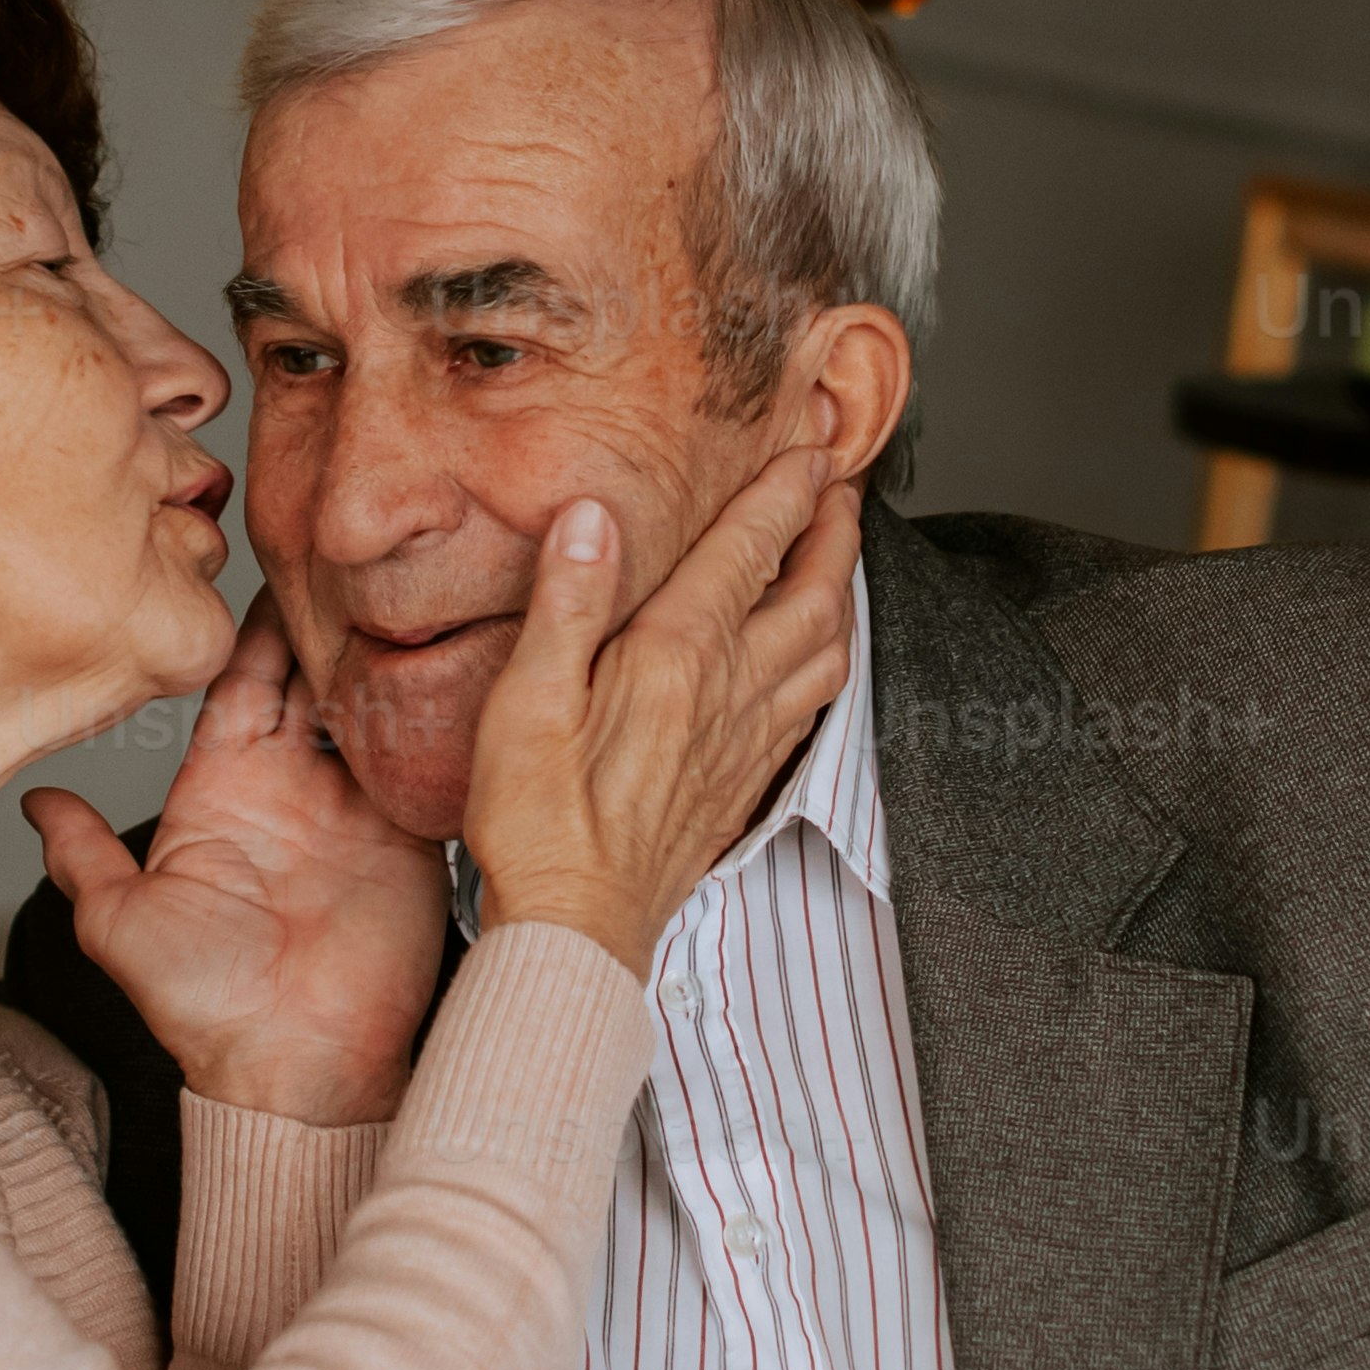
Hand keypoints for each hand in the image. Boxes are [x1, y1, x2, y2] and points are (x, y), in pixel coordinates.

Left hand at [25, 594, 445, 1127]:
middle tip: (340, 542)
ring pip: (369, 699)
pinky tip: (441, 650)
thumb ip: (81, 855)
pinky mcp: (408, 828)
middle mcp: (288, 787)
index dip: (247, 625)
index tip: (258, 559)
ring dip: (379, 645)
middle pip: (308, 674)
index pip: (236, 682)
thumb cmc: (203, 1007)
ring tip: (393, 578)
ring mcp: (353, 804)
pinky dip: (431, 703)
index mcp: (219, 791)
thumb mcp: (119, 922)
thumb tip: (34, 799)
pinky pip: (421, 750)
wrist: (295, 1066)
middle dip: (323, 613)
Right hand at [461, 434, 859, 976]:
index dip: (785, 488)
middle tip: (841, 485)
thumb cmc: (538, 818)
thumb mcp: (525, 701)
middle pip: (813, 594)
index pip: (749, 550)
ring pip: (828, 652)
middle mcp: (729, 692)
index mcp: (677, 657)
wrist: (577, 926)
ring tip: (839, 560)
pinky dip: (828, 660)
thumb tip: (592, 517)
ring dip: (843, 594)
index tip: (808, 443)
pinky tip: (815, 660)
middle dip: (834, 531)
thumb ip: (566, 602)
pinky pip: (812, 706)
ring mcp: (746, 741)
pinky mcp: (745, 782)